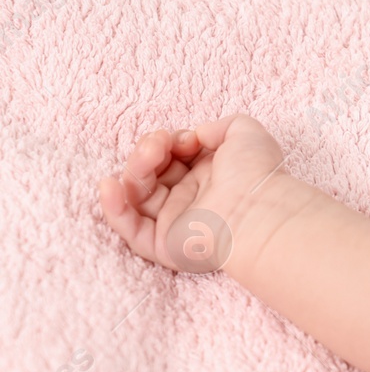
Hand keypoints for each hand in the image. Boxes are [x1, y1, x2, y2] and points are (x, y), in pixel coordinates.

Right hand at [98, 113, 285, 273]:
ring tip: (148, 156)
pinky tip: (109, 186)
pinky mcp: (165, 245)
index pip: (171, 155)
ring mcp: (176, 221)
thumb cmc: (257, 173)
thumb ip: (218, 126)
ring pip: (137, 196)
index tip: (187, 139)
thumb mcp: (244, 132)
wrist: (259, 212)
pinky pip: (130, 230)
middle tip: (159, 144)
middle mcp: (191, 197)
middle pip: (150, 173)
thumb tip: (196, 134)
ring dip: (133, 172)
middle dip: (148, 152)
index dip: (170, 141)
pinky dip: (114, 209)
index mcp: (208, 174)